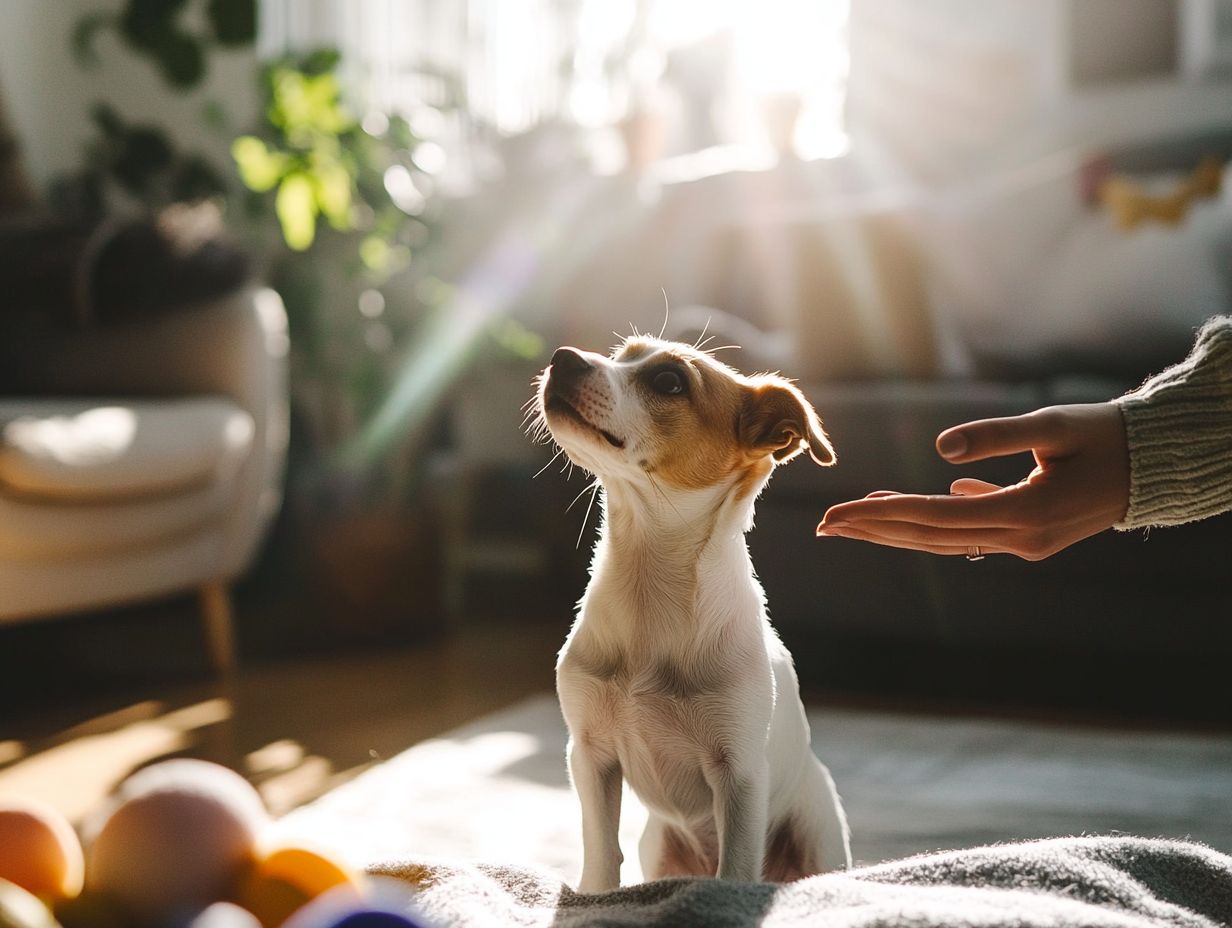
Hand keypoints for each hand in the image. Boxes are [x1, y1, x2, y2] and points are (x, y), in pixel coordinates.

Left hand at [816, 403, 1130, 560]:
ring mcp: (1026, 544)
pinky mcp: (1031, 537)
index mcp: (1025, 514)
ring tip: (854, 518)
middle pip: (930, 537)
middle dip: (874, 530)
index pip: (933, 517)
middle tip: (825, 524)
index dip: (880, 515)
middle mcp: (1021, 539)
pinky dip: (936, 521)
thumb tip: (941, 451)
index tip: (837, 513)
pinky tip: (909, 508)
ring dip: (899, 529)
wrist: (1155, 466)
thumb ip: (998, 435)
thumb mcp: (1054, 426)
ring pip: (946, 540)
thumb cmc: (1107, 437)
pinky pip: (971, 533)